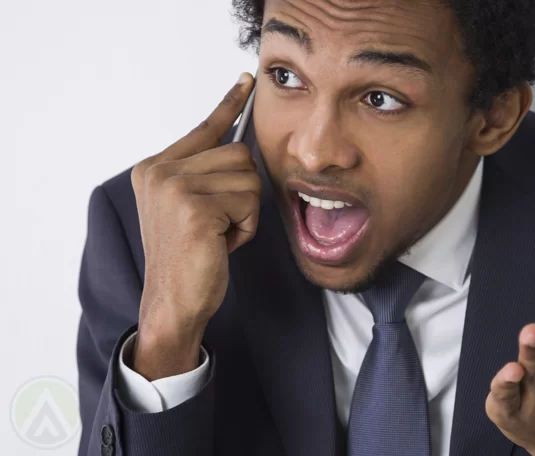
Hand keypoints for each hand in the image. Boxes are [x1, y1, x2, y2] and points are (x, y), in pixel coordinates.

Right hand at [129, 73, 258, 379]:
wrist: (173, 302)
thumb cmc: (190, 257)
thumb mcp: (191, 207)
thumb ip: (206, 175)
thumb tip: (244, 148)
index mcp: (156, 167)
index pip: (204, 128)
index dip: (230, 104)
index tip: (247, 80)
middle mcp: (160, 171)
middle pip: (240, 154)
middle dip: (244, 192)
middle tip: (221, 223)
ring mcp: (174, 188)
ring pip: (249, 178)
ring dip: (245, 212)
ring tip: (219, 235)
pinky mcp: (194, 209)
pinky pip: (249, 203)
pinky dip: (246, 228)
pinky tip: (222, 244)